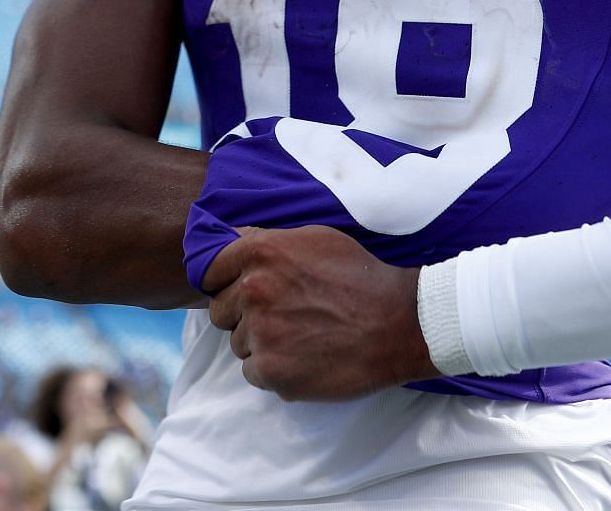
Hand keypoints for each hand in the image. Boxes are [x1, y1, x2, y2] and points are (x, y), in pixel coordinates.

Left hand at [201, 225, 435, 400]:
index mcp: (259, 254)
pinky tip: (303, 358)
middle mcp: (253, 291)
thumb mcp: (314, 238)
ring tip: (301, 337)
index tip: (241, 291)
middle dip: (243, 315)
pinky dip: (273, 369)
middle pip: (220, 311)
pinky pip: (253, 372)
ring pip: (238, 343)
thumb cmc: (360, 276)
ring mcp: (261, 334)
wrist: (400, 323)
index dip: (225, 282)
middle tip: (281, 316)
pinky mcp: (273, 372)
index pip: (209, 271)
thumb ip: (266, 240)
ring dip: (261, 343)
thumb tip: (230, 240)